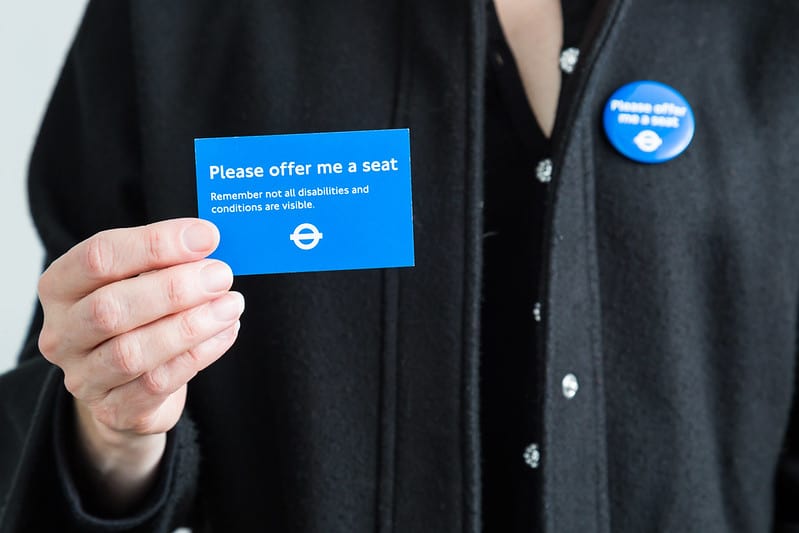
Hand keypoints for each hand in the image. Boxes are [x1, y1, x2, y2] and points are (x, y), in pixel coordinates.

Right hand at [37, 218, 243, 511]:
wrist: (126, 389)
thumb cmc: (137, 319)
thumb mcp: (140, 282)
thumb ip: (166, 261)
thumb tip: (207, 241)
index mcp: (60, 287)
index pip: (99, 256)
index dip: (155, 243)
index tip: (206, 236)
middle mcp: (62, 333)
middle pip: (110, 308)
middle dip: (174, 289)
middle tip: (221, 275)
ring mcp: (83, 377)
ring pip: (133, 352)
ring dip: (190, 325)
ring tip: (231, 305)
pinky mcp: (114, 410)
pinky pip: (157, 383)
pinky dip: (198, 354)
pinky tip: (226, 332)